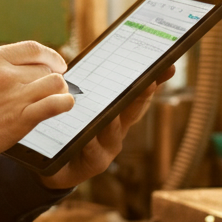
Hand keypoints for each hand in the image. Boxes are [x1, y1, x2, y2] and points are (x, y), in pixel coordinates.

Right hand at [0, 41, 73, 169]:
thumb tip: (26, 69)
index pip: (32, 49)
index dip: (50, 56)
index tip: (56, 63)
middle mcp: (5, 73)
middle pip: (45, 68)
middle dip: (50, 78)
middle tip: (50, 88)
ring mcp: (15, 96)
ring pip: (55, 83)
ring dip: (59, 90)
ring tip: (56, 98)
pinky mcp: (22, 118)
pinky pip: (56, 104)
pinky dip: (64, 103)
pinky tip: (63, 105)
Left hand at [42, 65, 176, 189]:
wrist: (54, 163)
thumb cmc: (67, 128)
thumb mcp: (79, 105)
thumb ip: (86, 87)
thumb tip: (93, 58)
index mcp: (117, 112)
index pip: (137, 92)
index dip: (152, 80)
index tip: (167, 66)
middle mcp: (118, 128)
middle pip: (133, 109)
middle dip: (142, 95)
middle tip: (150, 81)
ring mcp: (110, 147)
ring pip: (114, 129)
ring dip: (113, 118)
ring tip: (112, 107)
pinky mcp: (96, 163)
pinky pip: (93, 150)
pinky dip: (90, 142)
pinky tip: (86, 135)